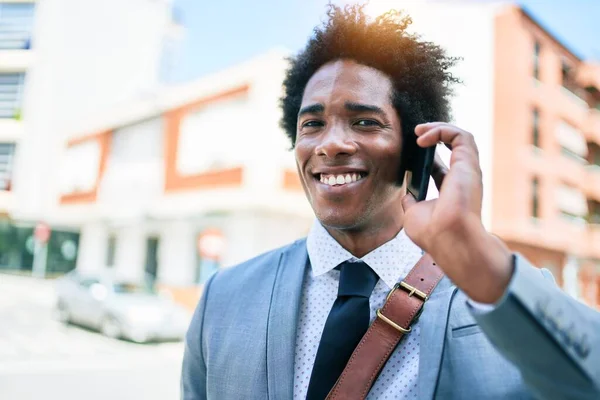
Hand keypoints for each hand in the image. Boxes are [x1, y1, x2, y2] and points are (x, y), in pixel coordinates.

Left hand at [401, 122, 512, 303]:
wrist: (447, 239)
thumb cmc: (433, 233)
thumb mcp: (413, 213)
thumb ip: (412, 200)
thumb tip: (407, 193)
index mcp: (451, 190)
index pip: (441, 167)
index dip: (426, 156)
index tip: (410, 151)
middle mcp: (462, 178)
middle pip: (453, 147)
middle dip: (435, 134)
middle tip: (415, 133)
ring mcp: (467, 170)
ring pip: (460, 136)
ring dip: (438, 128)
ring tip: (418, 131)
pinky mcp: (468, 162)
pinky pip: (460, 135)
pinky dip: (441, 130)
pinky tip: (423, 138)